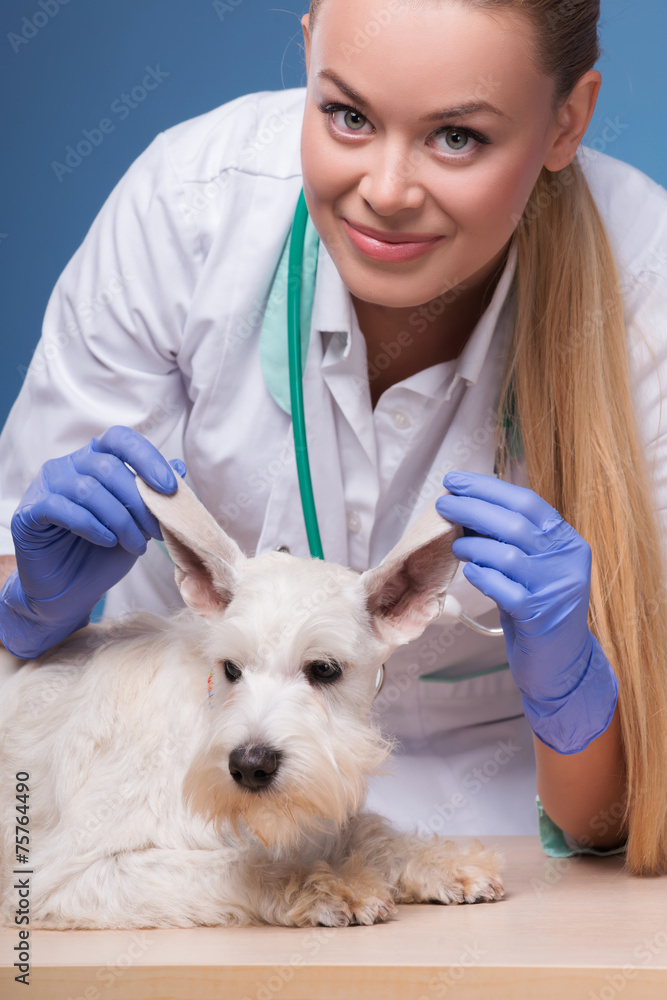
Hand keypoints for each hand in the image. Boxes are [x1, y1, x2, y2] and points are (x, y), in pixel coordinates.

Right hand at [0, 426, 185, 658]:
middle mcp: (68, 466)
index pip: (120, 439)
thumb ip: (155, 496)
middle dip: (139, 501)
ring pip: (87, 488)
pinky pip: (61, 508)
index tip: (169, 487)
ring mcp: (46, 487)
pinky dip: (91, 525)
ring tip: (135, 545)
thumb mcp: (138, 524)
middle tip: (155, 532)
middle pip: (107, 466)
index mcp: (95, 460)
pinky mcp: (30, 514)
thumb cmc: (104, 554)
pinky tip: (106, 542)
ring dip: (120, 519)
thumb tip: (180, 468)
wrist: (70, 592)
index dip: (147, 458)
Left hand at [435, 471, 617, 753]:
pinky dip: (483, 576)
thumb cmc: (538, 610)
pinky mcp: (540, 616)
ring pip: (508, 554)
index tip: (456, 481)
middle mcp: (567, 561)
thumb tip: (469, 505)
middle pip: (515, 523)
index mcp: (567, 542)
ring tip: (456, 545)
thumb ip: (511, 540)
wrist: (562, 663)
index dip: (489, 488)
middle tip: (444, 503)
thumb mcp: (532, 568)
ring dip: (474, 545)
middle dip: (473, 508)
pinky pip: (504, 588)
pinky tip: (471, 573)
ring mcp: (555, 588)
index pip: (528, 502)